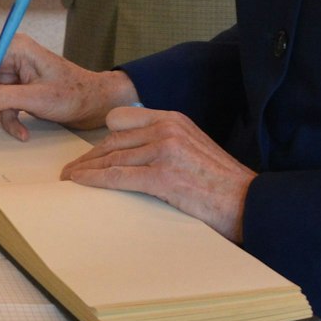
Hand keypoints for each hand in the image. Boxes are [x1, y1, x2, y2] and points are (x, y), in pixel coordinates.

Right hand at [0, 34, 137, 138]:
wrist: (97, 104)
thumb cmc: (75, 94)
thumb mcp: (39, 97)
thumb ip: (3, 98)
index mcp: (15, 49)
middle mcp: (11, 58)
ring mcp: (14, 75)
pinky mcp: (18, 91)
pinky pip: (1, 106)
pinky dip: (7, 121)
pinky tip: (22, 133)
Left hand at [62, 107, 255, 242]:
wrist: (250, 201)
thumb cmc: (222, 183)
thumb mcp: (194, 147)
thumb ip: (167, 143)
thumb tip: (137, 155)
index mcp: (173, 119)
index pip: (122, 121)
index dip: (101, 140)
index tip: (89, 154)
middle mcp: (166, 129)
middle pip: (113, 140)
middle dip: (88, 157)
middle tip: (70, 171)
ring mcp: (164, 151)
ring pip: (111, 158)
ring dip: (85, 170)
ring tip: (70, 180)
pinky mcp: (163, 176)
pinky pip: (118, 176)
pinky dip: (95, 180)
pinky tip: (80, 184)